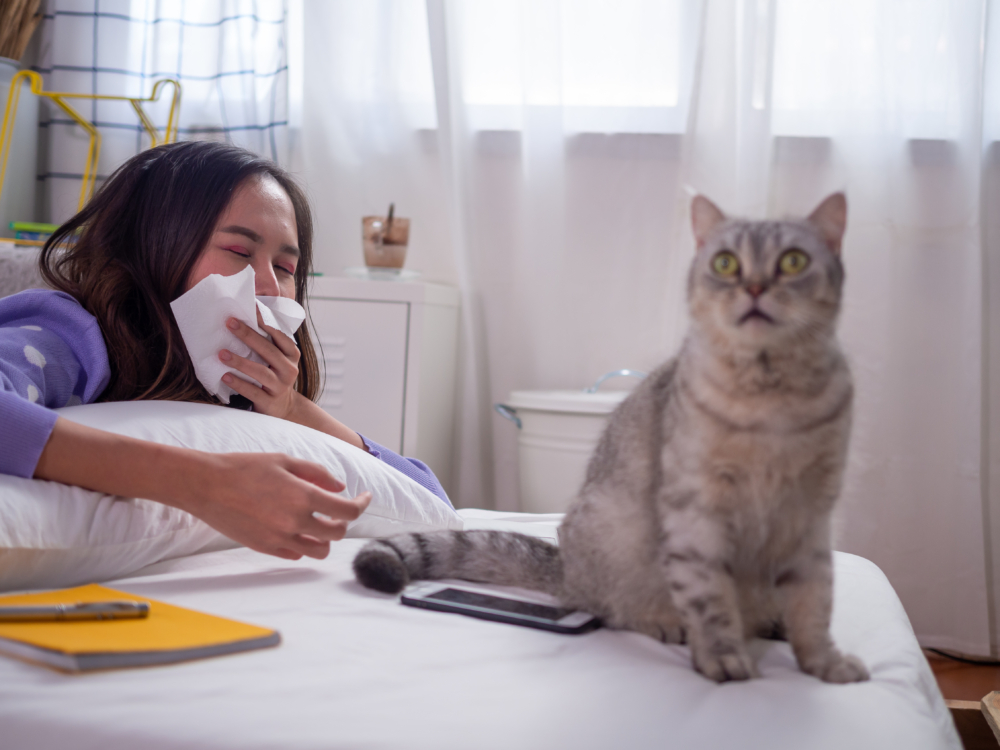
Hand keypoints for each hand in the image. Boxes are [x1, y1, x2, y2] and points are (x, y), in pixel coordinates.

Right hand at [181, 452, 372, 559]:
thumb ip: (317, 473)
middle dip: (343, 521)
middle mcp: (294, 521)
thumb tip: (340, 487)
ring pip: (319, 550)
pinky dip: (303, 543)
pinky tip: (297, 528)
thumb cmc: (244, 467)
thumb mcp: (285, 461)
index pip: (348, 510)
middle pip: (337, 533)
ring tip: (319, 522)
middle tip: (338, 509)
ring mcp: (279, 538)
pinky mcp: (264, 548)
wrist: (206, 485)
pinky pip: (295, 554)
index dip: (362, 504)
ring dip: (325, 538)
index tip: (364, 497)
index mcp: (303, 496)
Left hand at [219, 310, 301, 419]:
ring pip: (260, 372)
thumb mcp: (278, 358)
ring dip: (240, 362)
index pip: (279, 335)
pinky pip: (253, 392)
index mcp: (291, 354)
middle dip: (248, 335)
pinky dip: (239, 384)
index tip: (251, 307)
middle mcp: (289, 369)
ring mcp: (280, 386)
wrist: (283, 407)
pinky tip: (225, 376)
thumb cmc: (274, 375)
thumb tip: (244, 316)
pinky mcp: (269, 402)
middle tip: (229, 322)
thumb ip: (268, 341)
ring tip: (221, 353)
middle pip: (268, 350)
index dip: (265, 321)